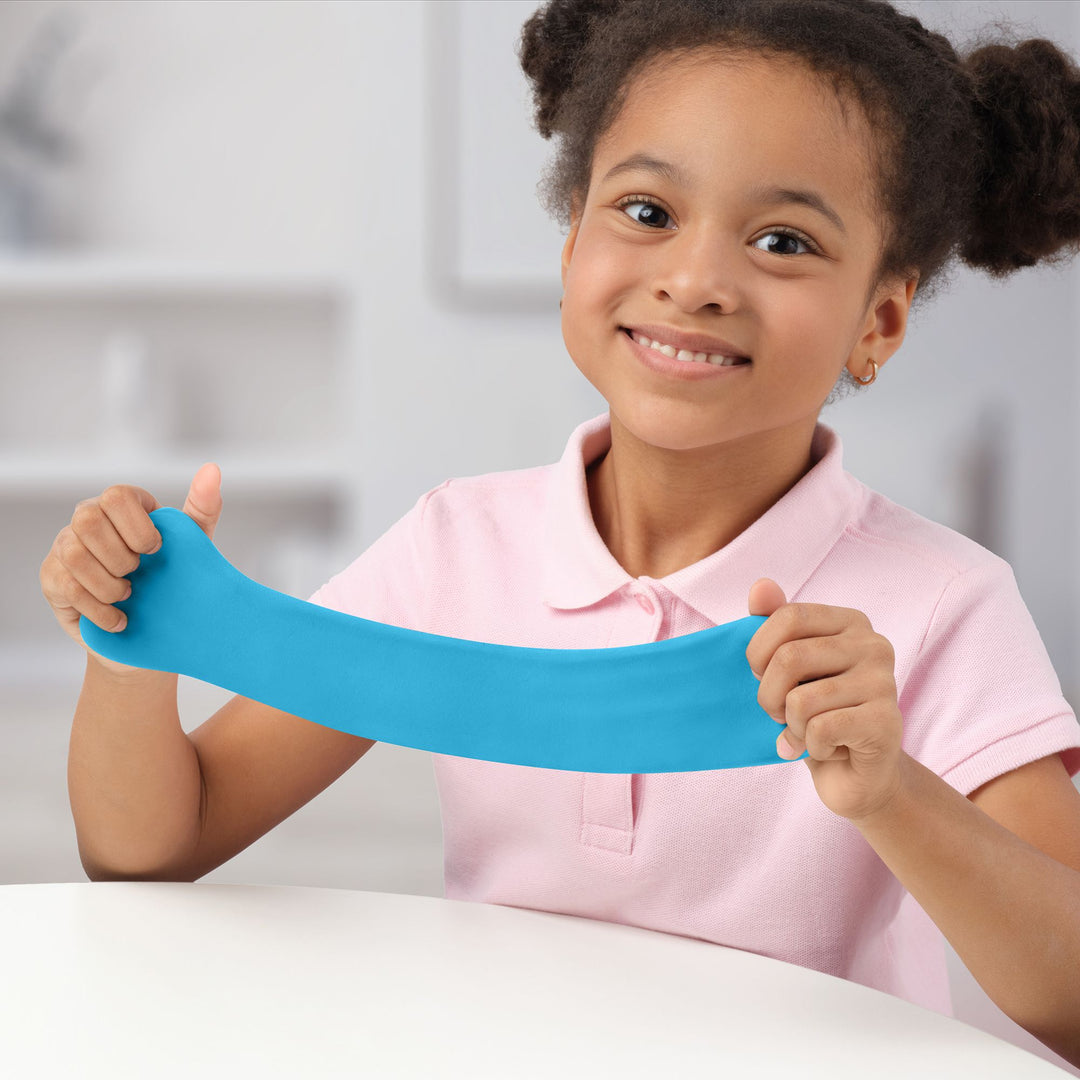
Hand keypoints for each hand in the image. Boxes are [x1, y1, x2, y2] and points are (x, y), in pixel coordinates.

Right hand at [40, 464, 222, 672]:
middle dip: (121, 556)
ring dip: (110, 584)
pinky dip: (101, 610)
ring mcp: (65, 546)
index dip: (138, 526)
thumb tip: (212, 469)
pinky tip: (120, 619)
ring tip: (129, 596)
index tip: (157, 550)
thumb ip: (202, 508)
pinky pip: (69, 588)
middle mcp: (87, 518)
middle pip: (88, 520)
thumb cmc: (172, 577)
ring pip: (76, 556)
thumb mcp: (194, 544)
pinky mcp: (52, 577)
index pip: (117, 496)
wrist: (150, 630)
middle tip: (139, 574)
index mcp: (120, 504)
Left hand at [746, 578, 903, 820]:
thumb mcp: (788, 669)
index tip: (762, 677)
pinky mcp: (887, 722)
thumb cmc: (815, 714)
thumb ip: (774, 624)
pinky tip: (829, 749)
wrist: (855, 775)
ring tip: (809, 732)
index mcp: (850, 621)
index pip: (789, 616)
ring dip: (791, 726)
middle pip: (790, 657)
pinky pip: (820, 729)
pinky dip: (811, 747)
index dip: (759, 652)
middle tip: (780, 714)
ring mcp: (885, 683)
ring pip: (801, 700)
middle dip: (770, 697)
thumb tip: (761, 585)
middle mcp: (874, 644)